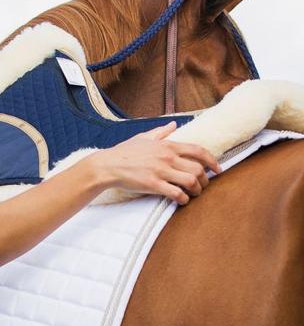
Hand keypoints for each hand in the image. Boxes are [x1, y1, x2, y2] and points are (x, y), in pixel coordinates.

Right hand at [92, 121, 221, 204]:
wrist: (107, 166)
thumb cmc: (123, 152)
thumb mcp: (143, 137)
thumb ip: (161, 132)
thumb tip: (173, 125)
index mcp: (167, 145)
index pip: (198, 151)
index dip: (212, 161)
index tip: (218, 169)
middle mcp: (167, 157)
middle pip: (198, 168)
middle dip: (205, 180)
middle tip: (203, 186)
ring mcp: (160, 171)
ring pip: (191, 181)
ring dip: (196, 190)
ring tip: (193, 194)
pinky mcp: (153, 185)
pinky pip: (176, 193)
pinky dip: (183, 198)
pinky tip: (182, 200)